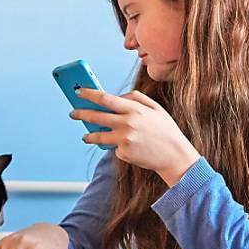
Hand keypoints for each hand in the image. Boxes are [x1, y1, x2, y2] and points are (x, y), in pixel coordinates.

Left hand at [72, 88, 200, 186]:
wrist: (175, 156)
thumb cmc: (166, 131)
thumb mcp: (156, 108)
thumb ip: (136, 98)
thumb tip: (118, 96)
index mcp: (134, 109)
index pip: (105, 98)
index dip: (89, 94)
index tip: (78, 91)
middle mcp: (127, 123)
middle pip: (96, 116)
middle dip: (81, 113)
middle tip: (73, 113)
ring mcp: (124, 139)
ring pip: (98, 136)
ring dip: (89, 135)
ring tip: (85, 136)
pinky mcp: (123, 153)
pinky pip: (115, 147)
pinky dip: (119, 147)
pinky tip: (130, 148)